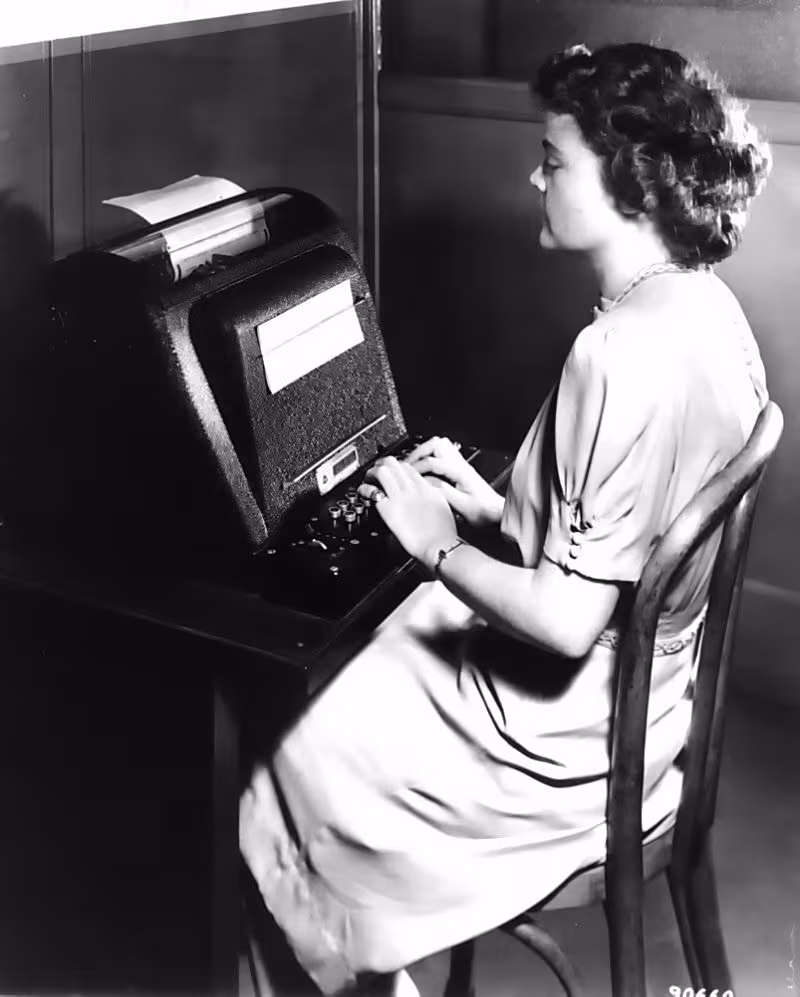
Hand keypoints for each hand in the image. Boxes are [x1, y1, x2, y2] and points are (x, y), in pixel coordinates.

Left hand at [358, 456, 457, 570]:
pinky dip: (365, 489)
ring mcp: (400, 498)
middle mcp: (413, 489)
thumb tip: (429, 490)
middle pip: (394, 463)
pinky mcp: (389, 511)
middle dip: (383, 465)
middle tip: (377, 474)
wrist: (440, 548)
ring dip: (373, 473)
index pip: (407, 467)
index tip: (392, 474)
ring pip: (383, 471)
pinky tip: (364, 492)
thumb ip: (434, 494)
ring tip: (370, 481)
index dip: (397, 467)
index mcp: (427, 488)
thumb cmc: (444, 535)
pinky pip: (373, 492)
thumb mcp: (443, 506)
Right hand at [403, 436, 504, 526]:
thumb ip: (444, 493)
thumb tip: (426, 483)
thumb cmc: (484, 512)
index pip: (433, 462)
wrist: (497, 513)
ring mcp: (461, 466)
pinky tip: (426, 469)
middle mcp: (461, 465)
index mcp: (461, 472)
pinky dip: (431, 457)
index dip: (417, 467)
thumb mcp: (463, 506)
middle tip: (408, 464)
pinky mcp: (461, 471)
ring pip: (441, 446)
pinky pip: (444, 454)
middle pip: (437, 443)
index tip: (407, 476)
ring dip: (425, 452)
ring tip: (414, 464)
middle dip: (419, 452)